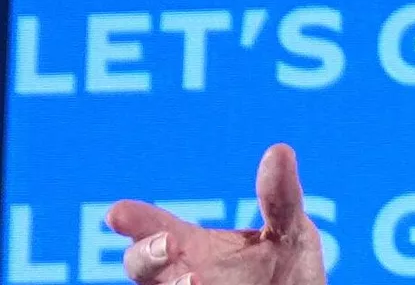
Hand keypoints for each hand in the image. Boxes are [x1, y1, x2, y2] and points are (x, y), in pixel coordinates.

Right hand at [106, 144, 326, 284]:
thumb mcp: (289, 230)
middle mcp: (181, 275)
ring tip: (195, 281)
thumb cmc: (287, 266)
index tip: (117, 212)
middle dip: (146, 254)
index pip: (154, 230)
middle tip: (169, 243)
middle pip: (142, 266)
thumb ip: (281, 199)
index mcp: (192, 246)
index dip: (133, 220)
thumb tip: (280, 150)